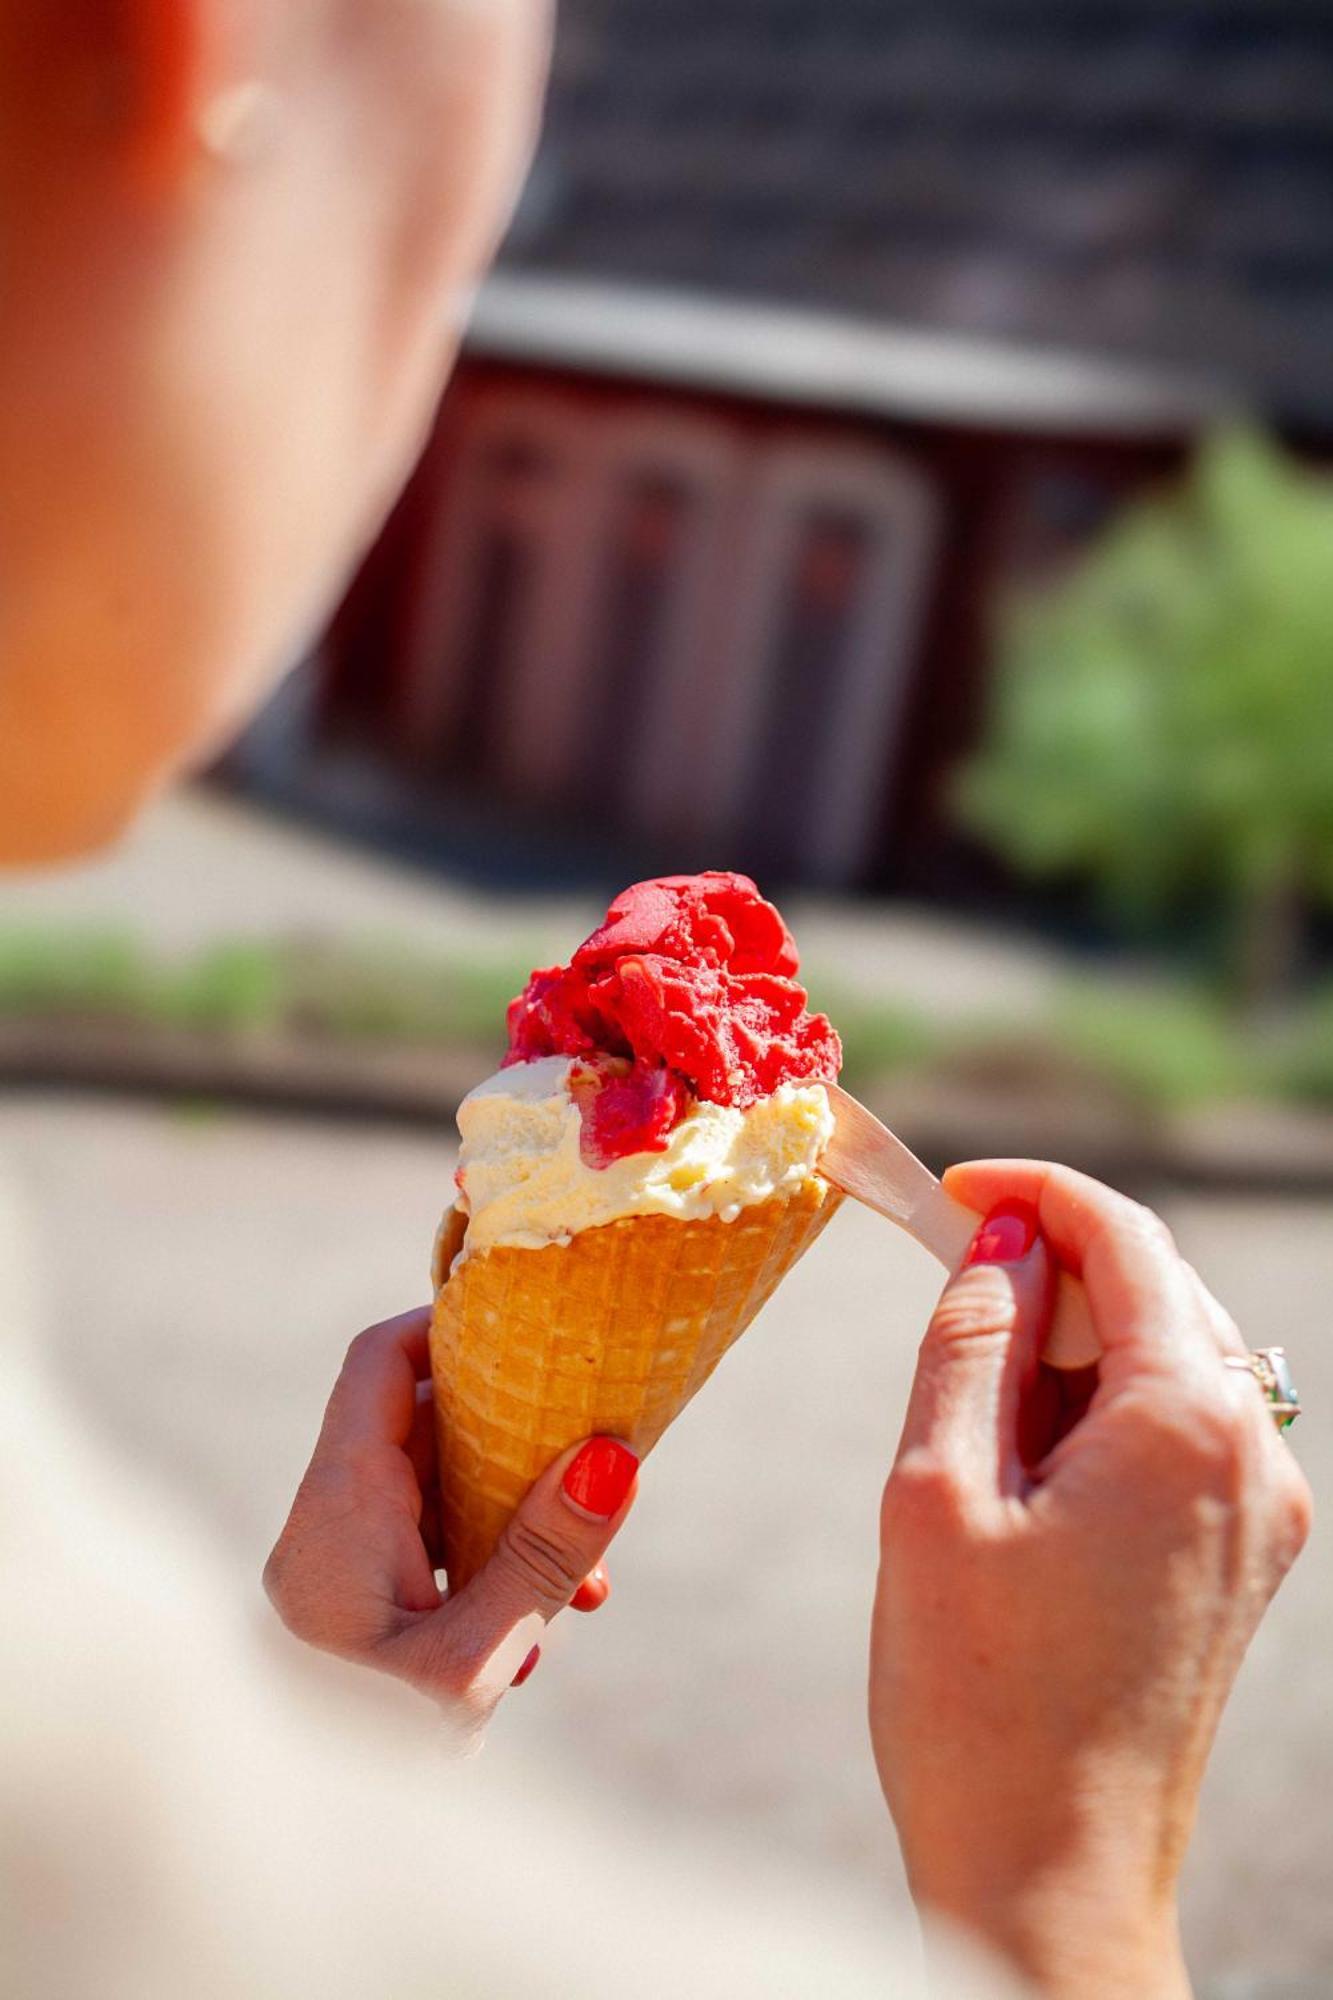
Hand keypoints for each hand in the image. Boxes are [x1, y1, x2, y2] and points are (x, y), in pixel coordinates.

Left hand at [264, 1309, 636, 1729]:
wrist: (302, 1863)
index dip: (450, 1326)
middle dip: (515, 1435)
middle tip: (597, 1453)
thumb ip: (541, 1558)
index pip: (376, 1367)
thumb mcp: (471, 1666)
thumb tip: (611, 1455)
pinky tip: (548, 1630)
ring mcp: (338, 1575)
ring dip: (516, 1514)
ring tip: (591, 1577)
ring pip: (434, 1493)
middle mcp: (324, 1530)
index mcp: (331, 1517)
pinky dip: (493, 1566)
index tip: (535, 1322)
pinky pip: (431, 1553)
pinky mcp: (358, 1619)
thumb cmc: (364, 1769)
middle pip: (418, 1426)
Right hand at [872, 1164, 1311, 1999]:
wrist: (1054, 1879)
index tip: (949, 1191)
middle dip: (1053, 1263)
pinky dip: (1104, 1403)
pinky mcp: (1242, 1560)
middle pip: (1159, 1289)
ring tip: (974, 1397)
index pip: (1125, 1237)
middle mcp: (1252, 1457)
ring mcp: (1261, 1514)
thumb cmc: (975, 1701)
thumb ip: (971, 1341)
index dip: (1032, 1190)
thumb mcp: (936, 1493)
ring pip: (1172, 1355)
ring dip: (1074, 1337)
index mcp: (1185, 1426)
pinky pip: (1183, 1430)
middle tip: (945, 1289)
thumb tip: (999, 1240)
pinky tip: (1027, 1457)